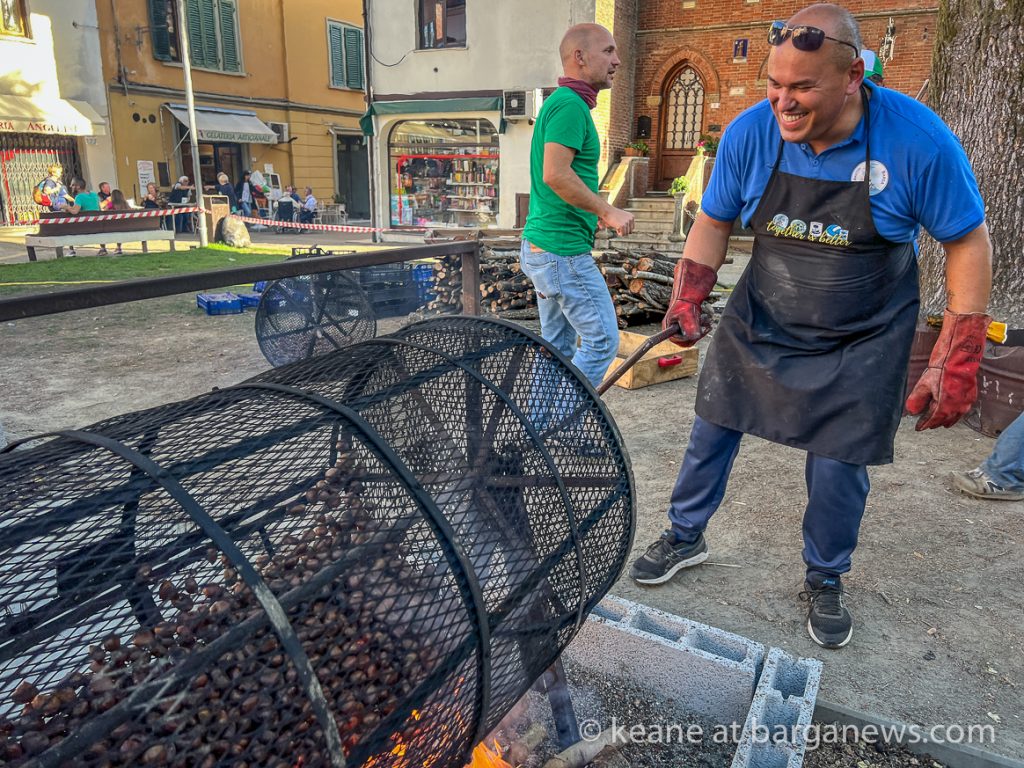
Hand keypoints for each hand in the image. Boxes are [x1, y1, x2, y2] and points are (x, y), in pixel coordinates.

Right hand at [599, 206, 634, 235]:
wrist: (606, 210)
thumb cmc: (612, 214)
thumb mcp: (622, 217)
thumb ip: (627, 223)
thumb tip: (630, 232)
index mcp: (632, 217)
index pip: (632, 228)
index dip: (625, 228)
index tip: (620, 223)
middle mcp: (631, 219)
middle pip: (629, 232)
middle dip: (623, 230)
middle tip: (617, 224)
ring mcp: (627, 222)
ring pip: (626, 234)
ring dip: (620, 231)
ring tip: (616, 224)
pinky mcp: (622, 225)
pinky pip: (622, 234)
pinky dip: (618, 232)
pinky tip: (615, 226)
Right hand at [663, 258, 717, 346]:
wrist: (691, 282)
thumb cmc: (686, 295)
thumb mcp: (688, 313)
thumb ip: (690, 327)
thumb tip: (694, 337)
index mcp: (668, 325)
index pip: (676, 340)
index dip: (686, 340)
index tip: (696, 335)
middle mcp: (673, 324)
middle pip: (685, 338)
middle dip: (696, 333)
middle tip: (704, 327)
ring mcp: (681, 321)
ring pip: (692, 332)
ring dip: (700, 328)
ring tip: (705, 321)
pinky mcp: (688, 318)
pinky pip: (696, 327)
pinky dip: (702, 324)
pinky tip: (706, 319)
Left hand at [905, 309, 989, 429]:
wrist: (959, 358)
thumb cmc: (941, 370)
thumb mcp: (924, 385)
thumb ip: (917, 400)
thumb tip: (911, 411)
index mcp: (944, 407)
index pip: (932, 420)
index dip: (924, 424)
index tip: (918, 428)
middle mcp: (957, 408)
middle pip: (944, 420)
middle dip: (935, 423)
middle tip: (928, 424)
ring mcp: (966, 402)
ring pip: (955, 417)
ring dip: (947, 420)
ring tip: (941, 422)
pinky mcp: (971, 395)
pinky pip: (963, 409)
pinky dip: (956, 413)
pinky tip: (953, 410)